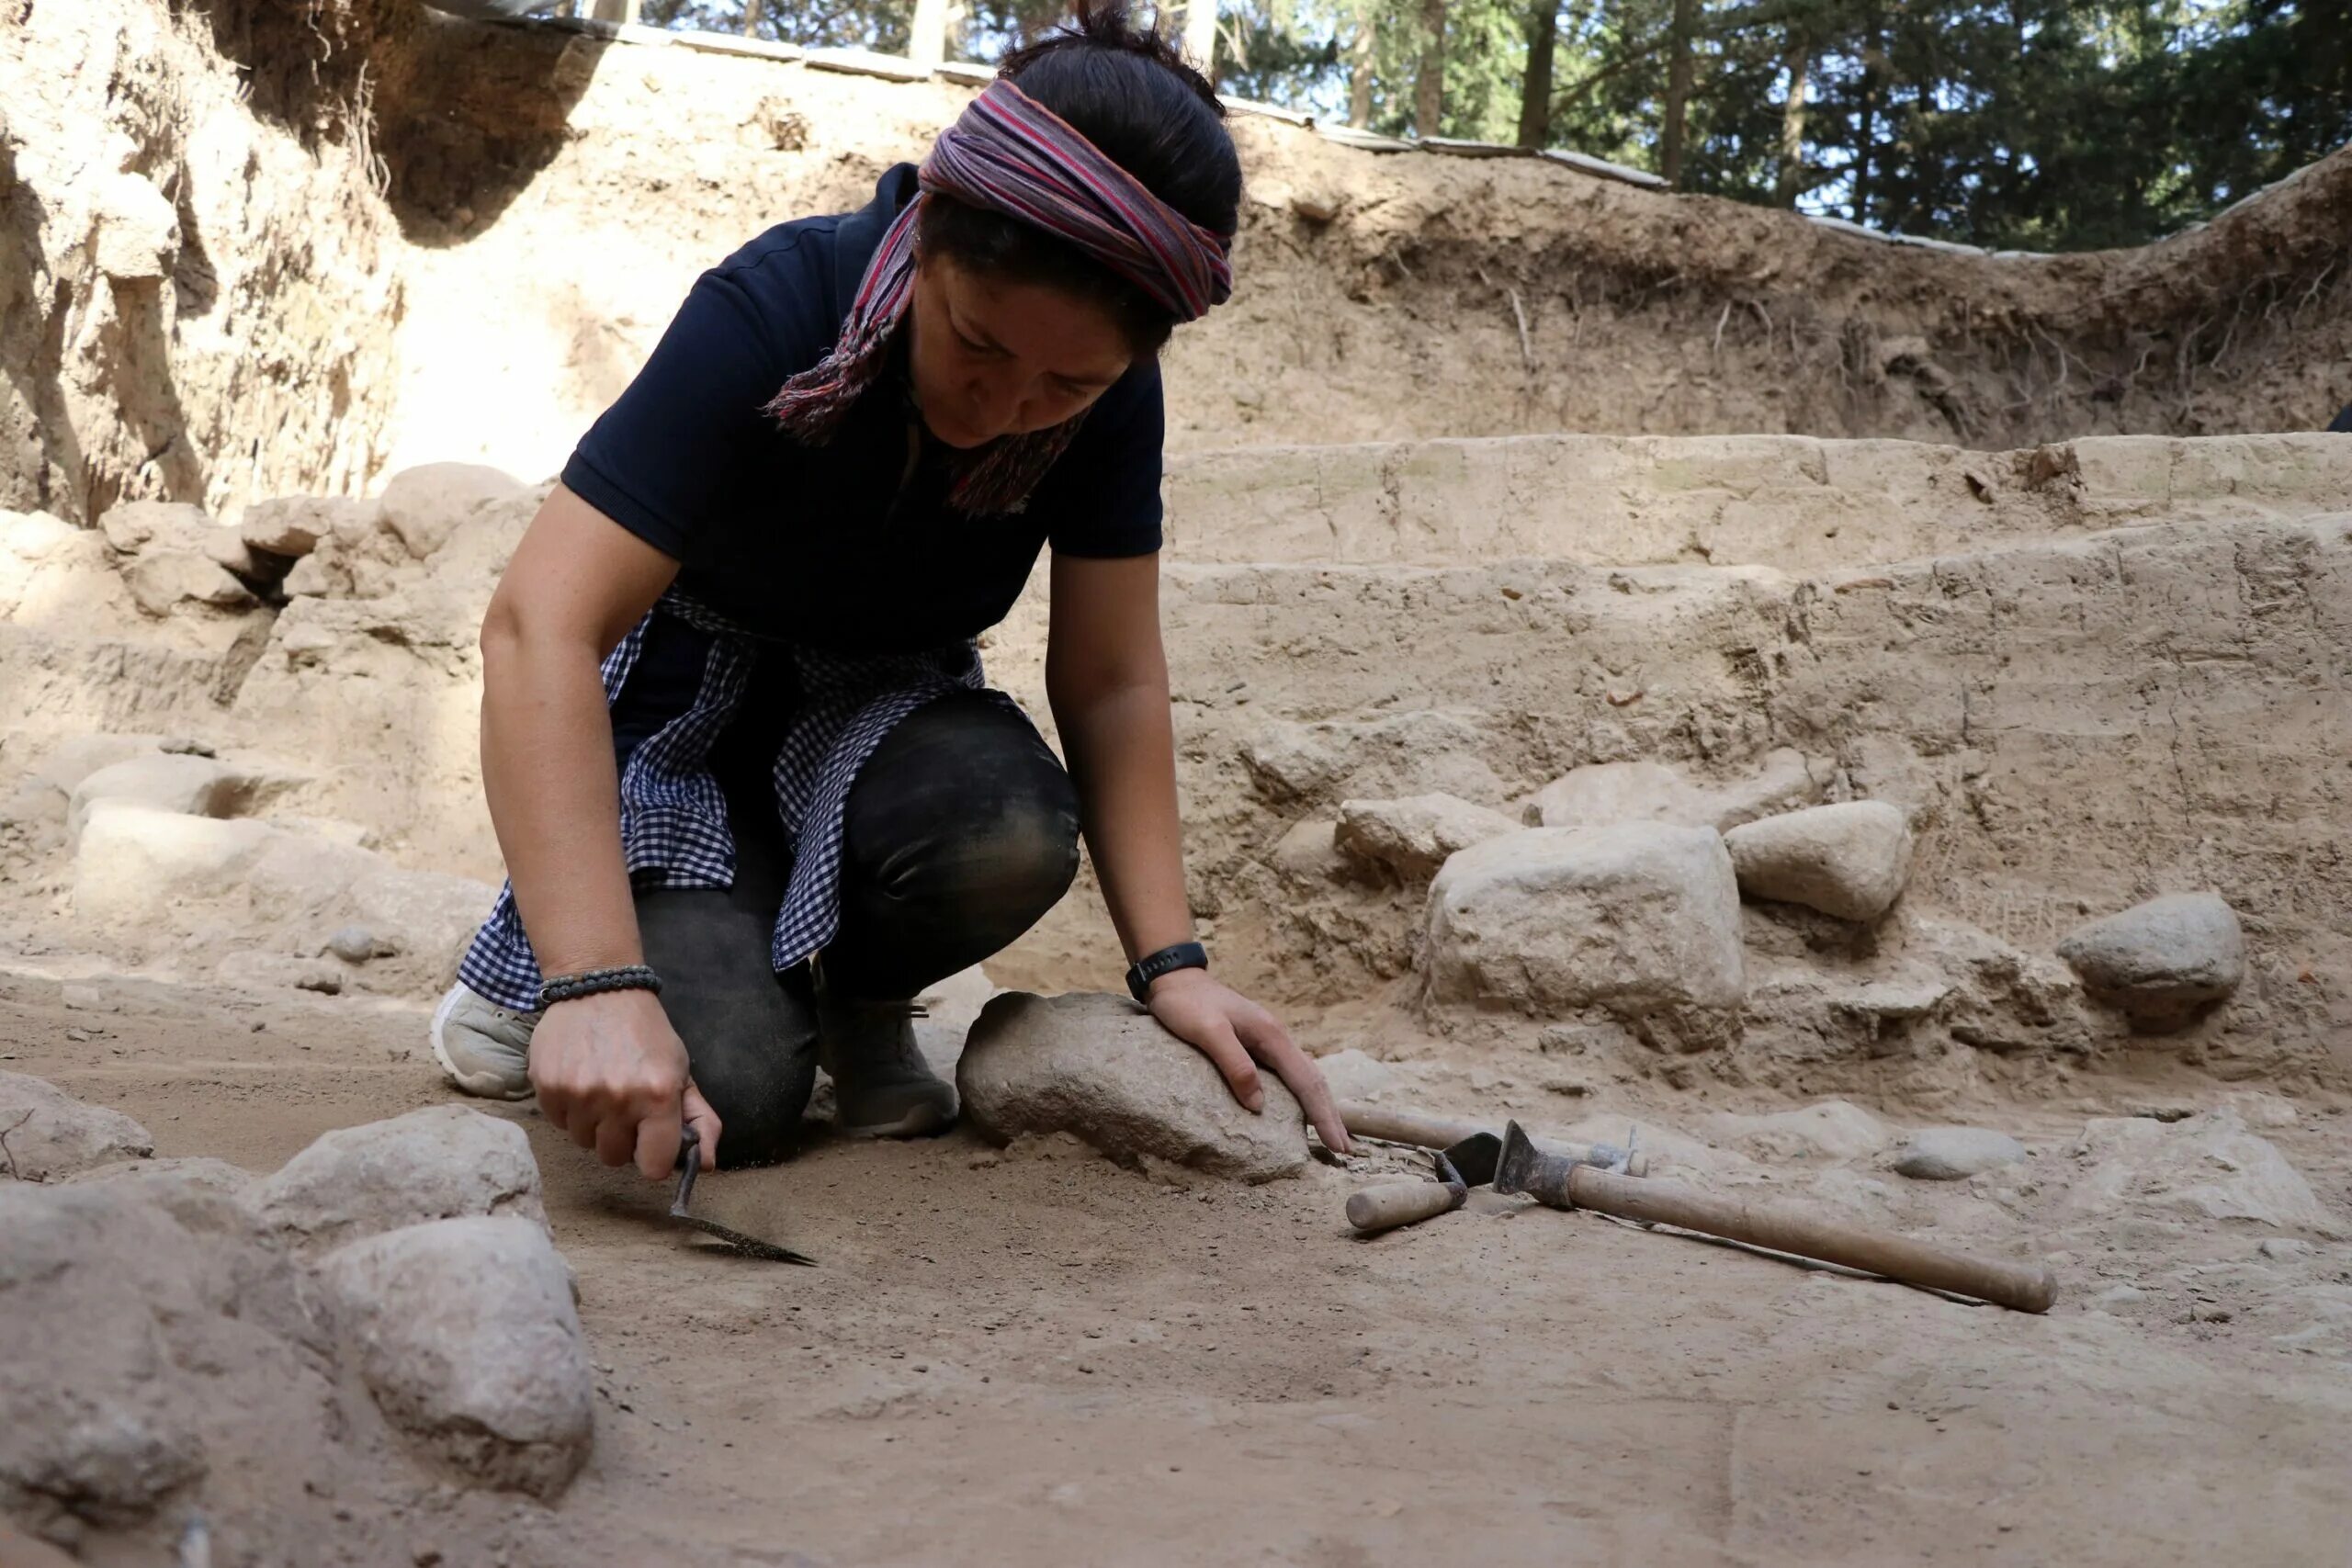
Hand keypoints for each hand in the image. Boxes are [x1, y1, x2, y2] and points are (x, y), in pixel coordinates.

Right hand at [527, 987, 721, 1179]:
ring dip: (593, 1124)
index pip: (654, 1167)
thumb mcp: (681, 1071)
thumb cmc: (646, 1035)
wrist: (599, 990)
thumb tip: (704, 1165)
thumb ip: (699, 1120)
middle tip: (624, 1106)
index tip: (650, 1140)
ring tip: (601, 1088)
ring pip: (584, 1142)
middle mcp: (618, 1099)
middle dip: (621, 1139)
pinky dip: (569, 1110)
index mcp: (659, 1096)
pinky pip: (559, 1124)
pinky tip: (579, 1080)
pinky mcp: (547, 1088)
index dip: (653, 1157)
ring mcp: (580, 1094)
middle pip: (614, 1158)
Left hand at [1145, 969, 1350, 1153]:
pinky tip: (1297, 1111)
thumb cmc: (1187, 1004)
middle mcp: (1277, 1038)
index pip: (1306, 1081)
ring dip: (1318, 1106)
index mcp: (1271, 1035)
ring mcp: (1268, 1041)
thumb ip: (1235, 1064)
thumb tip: (1259, 1105)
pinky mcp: (1255, 1046)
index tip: (1338, 1145)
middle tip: (1345, 1150)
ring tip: (1329, 1135)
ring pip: (1303, 1077)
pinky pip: (1287, 1076)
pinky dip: (1300, 1096)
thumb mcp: (1207, 1032)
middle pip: (1313, 1080)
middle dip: (1330, 1115)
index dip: (1323, 1115)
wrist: (1174, 979)